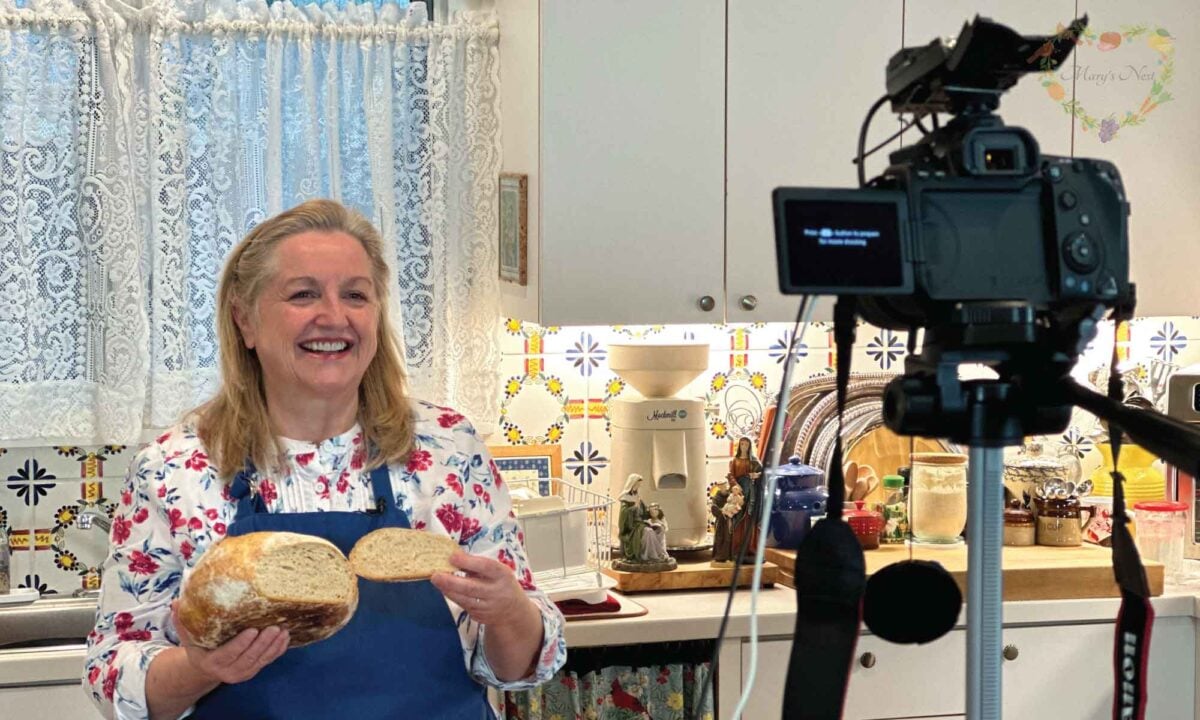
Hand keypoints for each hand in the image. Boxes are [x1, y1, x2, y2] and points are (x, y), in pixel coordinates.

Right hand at [170, 600, 289, 684]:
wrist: (205, 668)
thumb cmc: (198, 647)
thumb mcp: (188, 636)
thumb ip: (182, 621)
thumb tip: (176, 602)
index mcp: (212, 662)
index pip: (229, 654)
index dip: (241, 644)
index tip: (252, 630)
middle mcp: (228, 671)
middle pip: (248, 658)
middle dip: (263, 643)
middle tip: (274, 627)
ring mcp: (243, 673)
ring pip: (261, 661)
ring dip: (274, 646)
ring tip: (283, 630)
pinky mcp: (253, 670)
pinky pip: (268, 661)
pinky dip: (278, 650)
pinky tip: (285, 637)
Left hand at [430, 551, 533, 625]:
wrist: (513, 610)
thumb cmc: (500, 582)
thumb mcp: (496, 570)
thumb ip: (477, 564)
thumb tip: (453, 557)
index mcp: (502, 574)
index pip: (486, 567)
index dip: (468, 562)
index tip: (452, 557)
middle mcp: (496, 592)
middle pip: (471, 588)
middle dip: (451, 581)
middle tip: (435, 575)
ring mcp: (488, 607)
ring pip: (464, 599)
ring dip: (448, 590)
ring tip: (436, 581)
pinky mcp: (480, 616)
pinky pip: (464, 606)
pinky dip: (454, 597)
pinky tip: (446, 589)